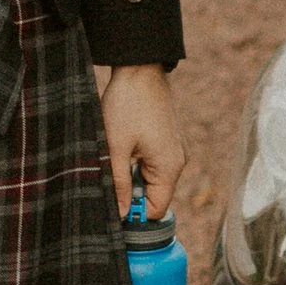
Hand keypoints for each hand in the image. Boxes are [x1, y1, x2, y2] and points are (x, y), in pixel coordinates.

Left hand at [92, 63, 185, 223]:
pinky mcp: (167, 142)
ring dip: (131, 179)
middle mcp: (177, 162)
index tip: (112, 208)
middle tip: (108, 182)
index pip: (156, 210)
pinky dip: (137, 166)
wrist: (139, 69)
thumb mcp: (116, 147)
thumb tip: (119, 214)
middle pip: (154, 197)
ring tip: (114, 161)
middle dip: (131, 196)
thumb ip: (118, 184)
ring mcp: (174, 151)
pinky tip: (122, 151)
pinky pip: (153, 166)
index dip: (134, 215)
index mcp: (169, 167)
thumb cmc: (127, 105)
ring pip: (152, 181)